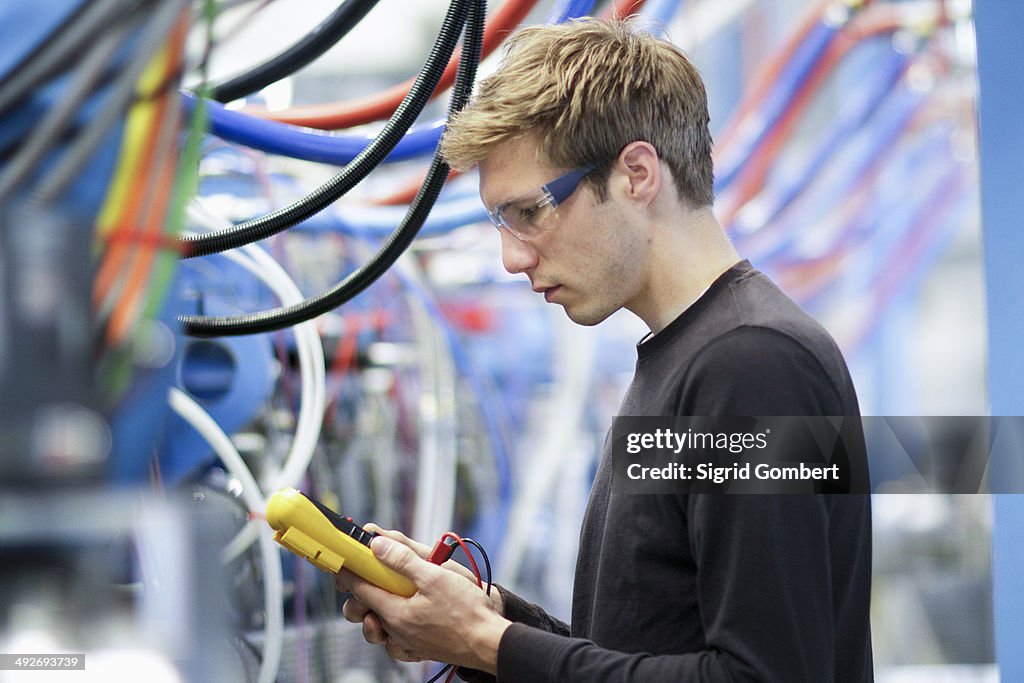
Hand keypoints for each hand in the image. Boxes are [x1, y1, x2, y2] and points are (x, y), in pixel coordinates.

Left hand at [336, 530, 509, 673]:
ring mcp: (405, 642)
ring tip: (386, 593)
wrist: (489, 642)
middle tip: (368, 572)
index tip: (344, 558)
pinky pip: (393, 641)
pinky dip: (391, 628)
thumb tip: (377, 545)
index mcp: (395, 612)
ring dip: (374, 609)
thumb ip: (403, 560)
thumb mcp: (435, 576)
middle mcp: (395, 630)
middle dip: (358, 591)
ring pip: (376, 626)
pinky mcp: (417, 648)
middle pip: (362, 610)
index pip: (359, 589)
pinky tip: (402, 615)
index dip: (349, 570)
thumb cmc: (467, 612)